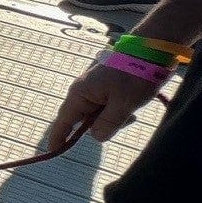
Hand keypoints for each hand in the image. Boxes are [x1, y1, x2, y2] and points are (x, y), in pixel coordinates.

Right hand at [45, 61, 161, 146]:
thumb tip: (96, 137)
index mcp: (80, 93)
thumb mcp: (123, 103)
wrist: (149, 51)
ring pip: (98, 116)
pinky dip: (117, 112)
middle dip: (103, 126)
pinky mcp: (105, 89)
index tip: (52, 151)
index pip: (64, 121)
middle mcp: (83, 92)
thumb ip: (108, 123)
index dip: (58, 137)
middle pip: (84, 121)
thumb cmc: (134, 75)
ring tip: (132, 109)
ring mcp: (94, 90)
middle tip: (126, 120)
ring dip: (114, 119)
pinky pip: (106, 109)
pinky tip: (131, 105)